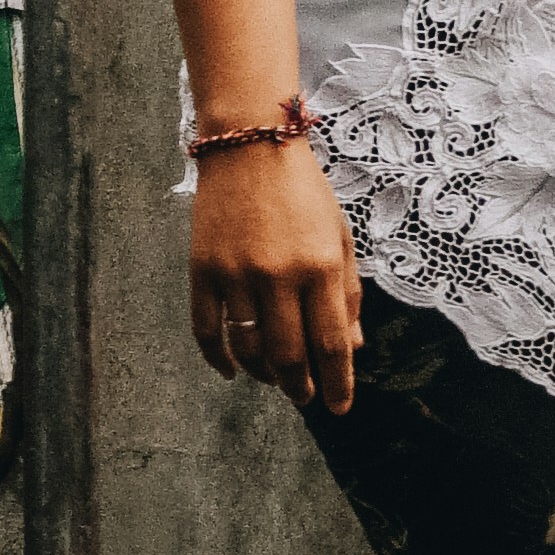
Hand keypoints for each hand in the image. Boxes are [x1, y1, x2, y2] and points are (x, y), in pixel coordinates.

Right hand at [188, 135, 362, 413]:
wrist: (250, 146)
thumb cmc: (304, 193)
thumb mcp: (339, 237)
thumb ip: (348, 293)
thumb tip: (352, 347)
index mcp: (320, 266)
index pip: (330, 343)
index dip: (337, 382)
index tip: (340, 407)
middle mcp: (278, 275)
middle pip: (288, 355)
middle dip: (300, 387)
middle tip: (306, 399)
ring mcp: (237, 274)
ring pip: (247, 349)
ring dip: (264, 375)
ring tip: (276, 380)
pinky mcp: (203, 270)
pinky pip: (206, 331)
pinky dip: (218, 359)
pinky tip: (233, 370)